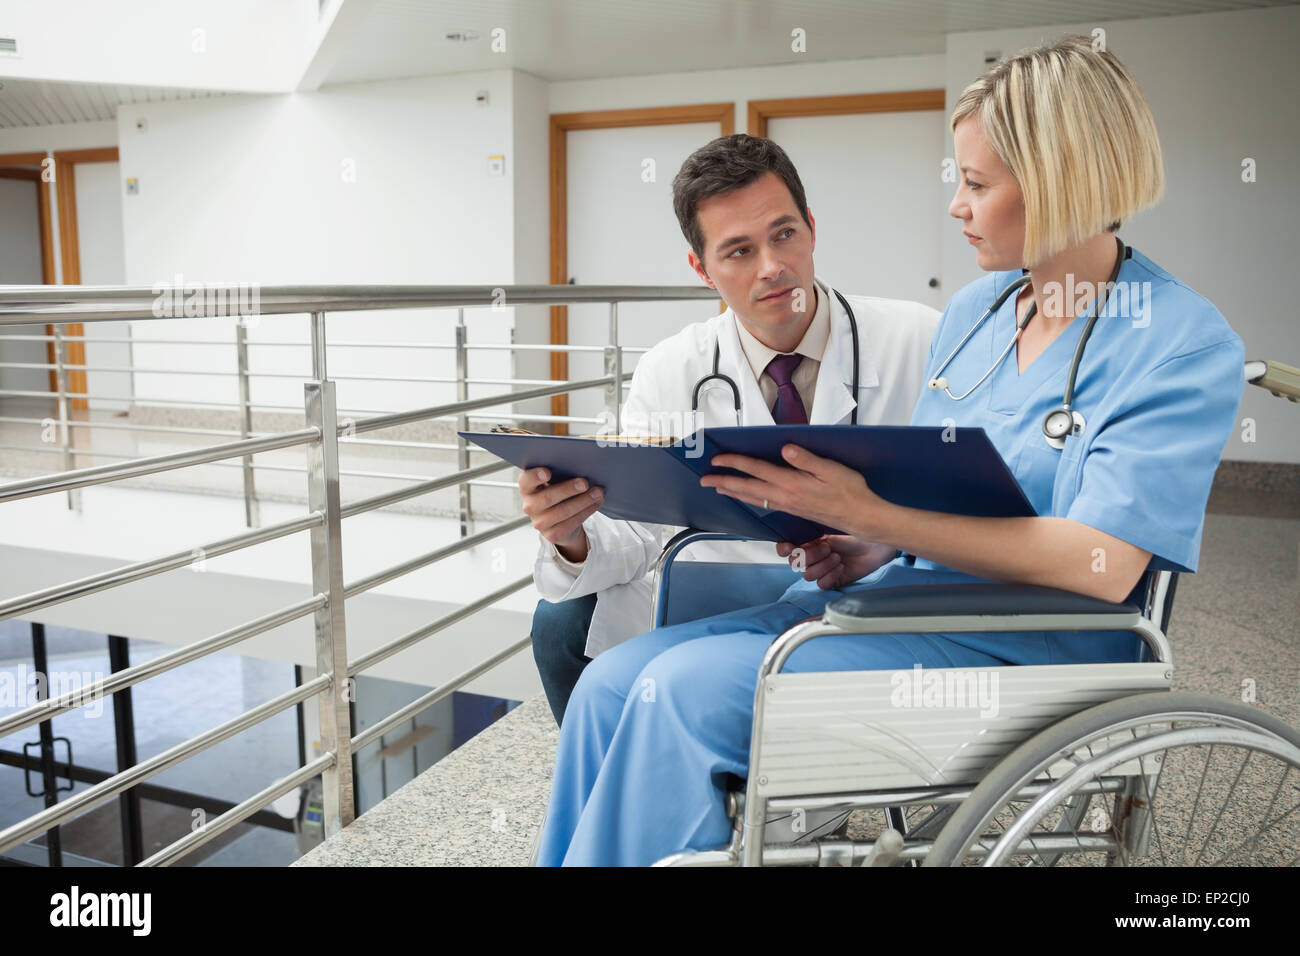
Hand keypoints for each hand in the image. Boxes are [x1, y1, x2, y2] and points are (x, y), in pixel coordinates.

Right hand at [518, 467, 604, 561]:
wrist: (561, 520)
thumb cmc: (558, 493)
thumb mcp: (555, 482)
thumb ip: (560, 473)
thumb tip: (581, 466)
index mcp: (527, 488)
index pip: (526, 481)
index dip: (535, 476)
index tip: (547, 472)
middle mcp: (530, 506)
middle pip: (548, 497)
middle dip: (568, 489)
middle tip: (584, 483)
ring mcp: (540, 522)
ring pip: (563, 512)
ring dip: (583, 501)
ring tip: (597, 492)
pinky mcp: (553, 534)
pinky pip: (571, 523)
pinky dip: (586, 511)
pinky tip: (596, 503)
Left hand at [701, 444, 890, 539]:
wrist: (861, 517)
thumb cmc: (850, 491)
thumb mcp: (831, 469)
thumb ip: (807, 459)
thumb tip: (786, 449)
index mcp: (792, 483)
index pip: (756, 470)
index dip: (734, 463)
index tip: (717, 458)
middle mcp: (785, 496)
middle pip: (747, 488)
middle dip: (723, 482)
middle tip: (704, 480)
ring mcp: (788, 505)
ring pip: (753, 498)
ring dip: (733, 492)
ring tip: (718, 488)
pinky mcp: (793, 510)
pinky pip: (763, 504)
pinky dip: (749, 499)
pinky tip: (746, 498)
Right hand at [777, 535, 895, 588]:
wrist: (877, 545)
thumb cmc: (857, 533)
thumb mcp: (833, 528)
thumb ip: (813, 529)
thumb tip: (799, 522)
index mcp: (809, 541)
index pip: (786, 549)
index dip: (784, 549)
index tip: (790, 546)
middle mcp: (813, 556)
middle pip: (795, 563)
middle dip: (810, 555)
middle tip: (827, 548)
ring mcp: (822, 569)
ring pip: (807, 575)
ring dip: (822, 566)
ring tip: (837, 557)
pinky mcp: (833, 581)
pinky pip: (821, 584)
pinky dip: (830, 576)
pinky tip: (841, 567)